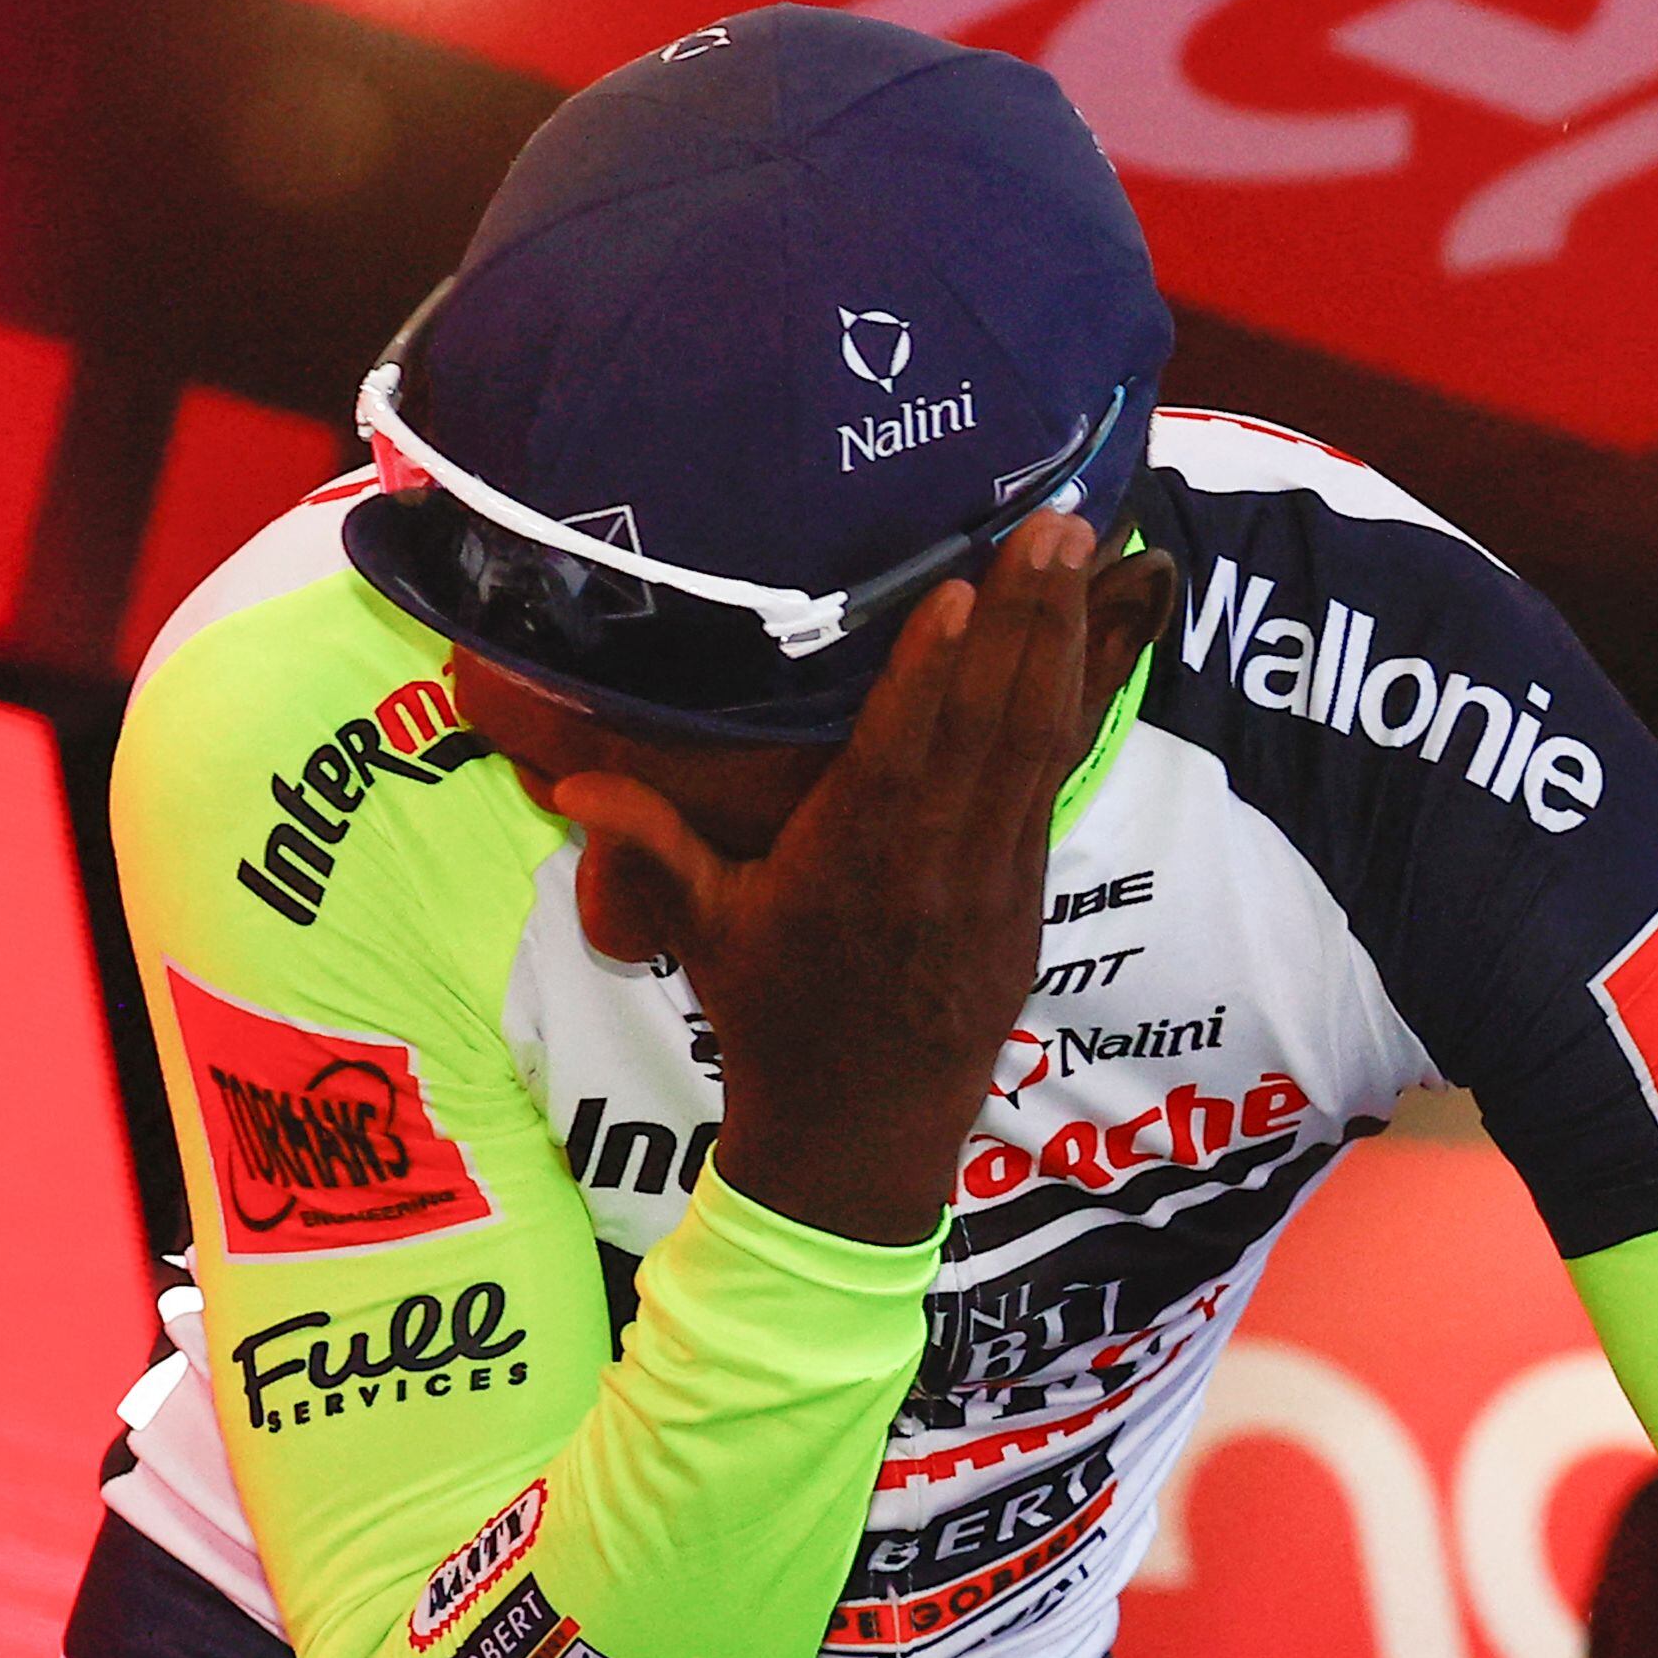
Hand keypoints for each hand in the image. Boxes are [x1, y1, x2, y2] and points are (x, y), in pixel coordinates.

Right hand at [549, 510, 1105, 1243]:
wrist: (863, 1135)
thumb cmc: (776, 1022)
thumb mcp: (704, 935)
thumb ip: (648, 846)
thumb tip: (569, 776)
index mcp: (852, 869)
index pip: (900, 756)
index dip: (934, 674)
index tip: (960, 590)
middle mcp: (935, 865)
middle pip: (989, 728)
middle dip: (1027, 622)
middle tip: (1054, 521)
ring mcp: (994, 876)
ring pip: (1037, 744)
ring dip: (1063, 642)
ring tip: (1081, 544)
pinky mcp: (1030, 888)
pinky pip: (1054, 779)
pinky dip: (1074, 702)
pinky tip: (1088, 633)